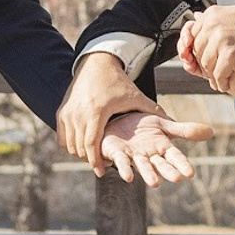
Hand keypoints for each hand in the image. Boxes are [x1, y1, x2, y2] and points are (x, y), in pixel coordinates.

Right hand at [56, 52, 154, 168]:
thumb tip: (173, 121)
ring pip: (70, 144)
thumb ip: (152, 110)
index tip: (102, 172)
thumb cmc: (118, 82)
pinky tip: (84, 145)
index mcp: (97, 111)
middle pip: (80, 148)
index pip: (91, 144)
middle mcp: (78, 113)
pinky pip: (63, 137)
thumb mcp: (135, 96)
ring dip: (81, 153)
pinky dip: (72, 144)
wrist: (96, 63)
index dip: (95, 161)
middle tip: (102, 166)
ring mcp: (68, 112)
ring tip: (95, 156)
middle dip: (90, 160)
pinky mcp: (62, 111)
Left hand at [99, 107, 211, 187]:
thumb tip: (212, 132)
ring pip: (142, 166)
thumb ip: (185, 131)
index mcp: (162, 148)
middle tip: (177, 179)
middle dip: (168, 172)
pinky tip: (128, 177)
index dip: (182, 164)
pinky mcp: (117, 154)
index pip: (175, 157)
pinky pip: (122, 162)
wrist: (118, 121)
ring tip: (155, 183)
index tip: (190, 173)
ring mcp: (134, 156)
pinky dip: (124, 169)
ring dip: (148, 175)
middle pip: (160, 164)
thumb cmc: (142, 127)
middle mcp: (149, 155)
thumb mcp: (165, 125)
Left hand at [178, 4, 234, 98]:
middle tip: (213, 70)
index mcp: (211, 14)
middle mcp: (213, 25)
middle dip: (205, 63)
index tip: (202, 58)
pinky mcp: (229, 55)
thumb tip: (197, 18)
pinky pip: (218, 75)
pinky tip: (226, 83)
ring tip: (220, 78)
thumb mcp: (232, 15)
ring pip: (206, 65)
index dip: (197, 49)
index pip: (193, 35)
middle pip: (198, 51)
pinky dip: (221, 82)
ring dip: (212, 75)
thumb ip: (214, 21)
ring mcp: (220, 40)